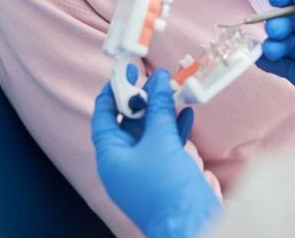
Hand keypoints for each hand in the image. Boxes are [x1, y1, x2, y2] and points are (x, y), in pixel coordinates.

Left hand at [92, 69, 220, 237]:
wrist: (190, 226)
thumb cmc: (166, 187)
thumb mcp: (161, 140)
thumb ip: (159, 108)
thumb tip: (159, 81)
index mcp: (111, 157)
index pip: (104, 117)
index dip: (112, 92)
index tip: (125, 72)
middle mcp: (123, 164)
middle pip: (128, 122)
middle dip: (143, 99)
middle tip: (155, 77)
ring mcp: (144, 171)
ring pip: (149, 132)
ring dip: (162, 110)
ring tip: (174, 89)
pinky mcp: (163, 175)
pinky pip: (165, 144)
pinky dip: (175, 127)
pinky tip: (187, 112)